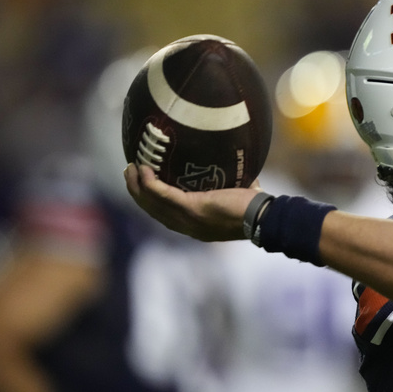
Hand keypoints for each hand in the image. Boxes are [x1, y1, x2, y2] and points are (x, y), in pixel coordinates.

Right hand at [124, 163, 260, 241]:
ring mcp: (187, 219)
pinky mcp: (192, 208)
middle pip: (152, 210)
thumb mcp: (235, 197)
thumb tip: (234, 165)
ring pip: (152, 203)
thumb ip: (229, 185)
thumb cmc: (256, 207)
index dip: (150, 201)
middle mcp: (187, 226)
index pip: (165, 215)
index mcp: (195, 226)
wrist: (263, 218)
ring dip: (137, 186)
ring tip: (130, 168)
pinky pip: (163, 195)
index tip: (142, 186)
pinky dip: (151, 183)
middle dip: (137, 192)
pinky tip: (144, 169)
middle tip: (129, 173)